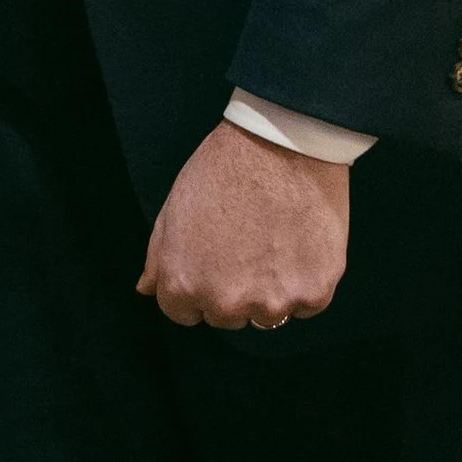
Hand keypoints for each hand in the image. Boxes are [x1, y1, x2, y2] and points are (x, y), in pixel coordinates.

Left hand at [139, 121, 349, 330]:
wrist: (281, 144)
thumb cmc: (224, 170)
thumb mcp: (173, 208)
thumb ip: (159, 257)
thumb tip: (147, 289)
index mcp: (184, 285)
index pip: (186, 313)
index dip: (200, 284)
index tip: (216, 259)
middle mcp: (226, 304)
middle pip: (228, 317)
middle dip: (235, 289)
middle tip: (249, 244)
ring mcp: (272, 302)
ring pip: (270, 315)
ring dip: (274, 289)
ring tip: (277, 240)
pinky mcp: (314, 293)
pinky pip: (309, 304)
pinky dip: (308, 281)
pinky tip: (302, 242)